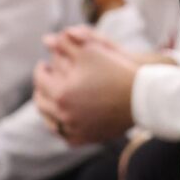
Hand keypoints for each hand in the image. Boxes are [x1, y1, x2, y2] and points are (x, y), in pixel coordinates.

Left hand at [32, 28, 139, 145]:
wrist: (140, 97)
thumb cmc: (115, 70)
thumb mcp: (90, 50)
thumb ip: (65, 43)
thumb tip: (46, 40)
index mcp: (61, 93)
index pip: (40, 80)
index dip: (41, 70)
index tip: (44, 65)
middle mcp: (64, 115)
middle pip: (41, 103)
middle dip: (40, 90)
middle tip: (45, 81)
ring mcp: (74, 130)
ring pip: (50, 122)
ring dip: (47, 109)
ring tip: (51, 99)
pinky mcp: (85, 139)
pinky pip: (65, 136)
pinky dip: (61, 126)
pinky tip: (64, 117)